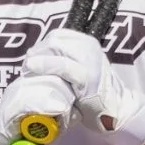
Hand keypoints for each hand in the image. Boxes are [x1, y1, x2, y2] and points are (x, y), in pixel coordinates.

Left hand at [24, 28, 144, 144]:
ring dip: (37, 58)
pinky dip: (45, 66)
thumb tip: (39, 56)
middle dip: (37, 51)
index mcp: (88, 43)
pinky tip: (32, 69)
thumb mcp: (83, 68)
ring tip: (28, 69)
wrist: (118, 109)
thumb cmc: (95, 92)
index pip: (58, 35)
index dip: (42, 44)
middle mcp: (89, 48)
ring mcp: (89, 61)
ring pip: (56, 49)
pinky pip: (62, 67)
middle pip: (54, 40)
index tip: (32, 56)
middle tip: (27, 65)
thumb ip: (67, 59)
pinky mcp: (87, 77)